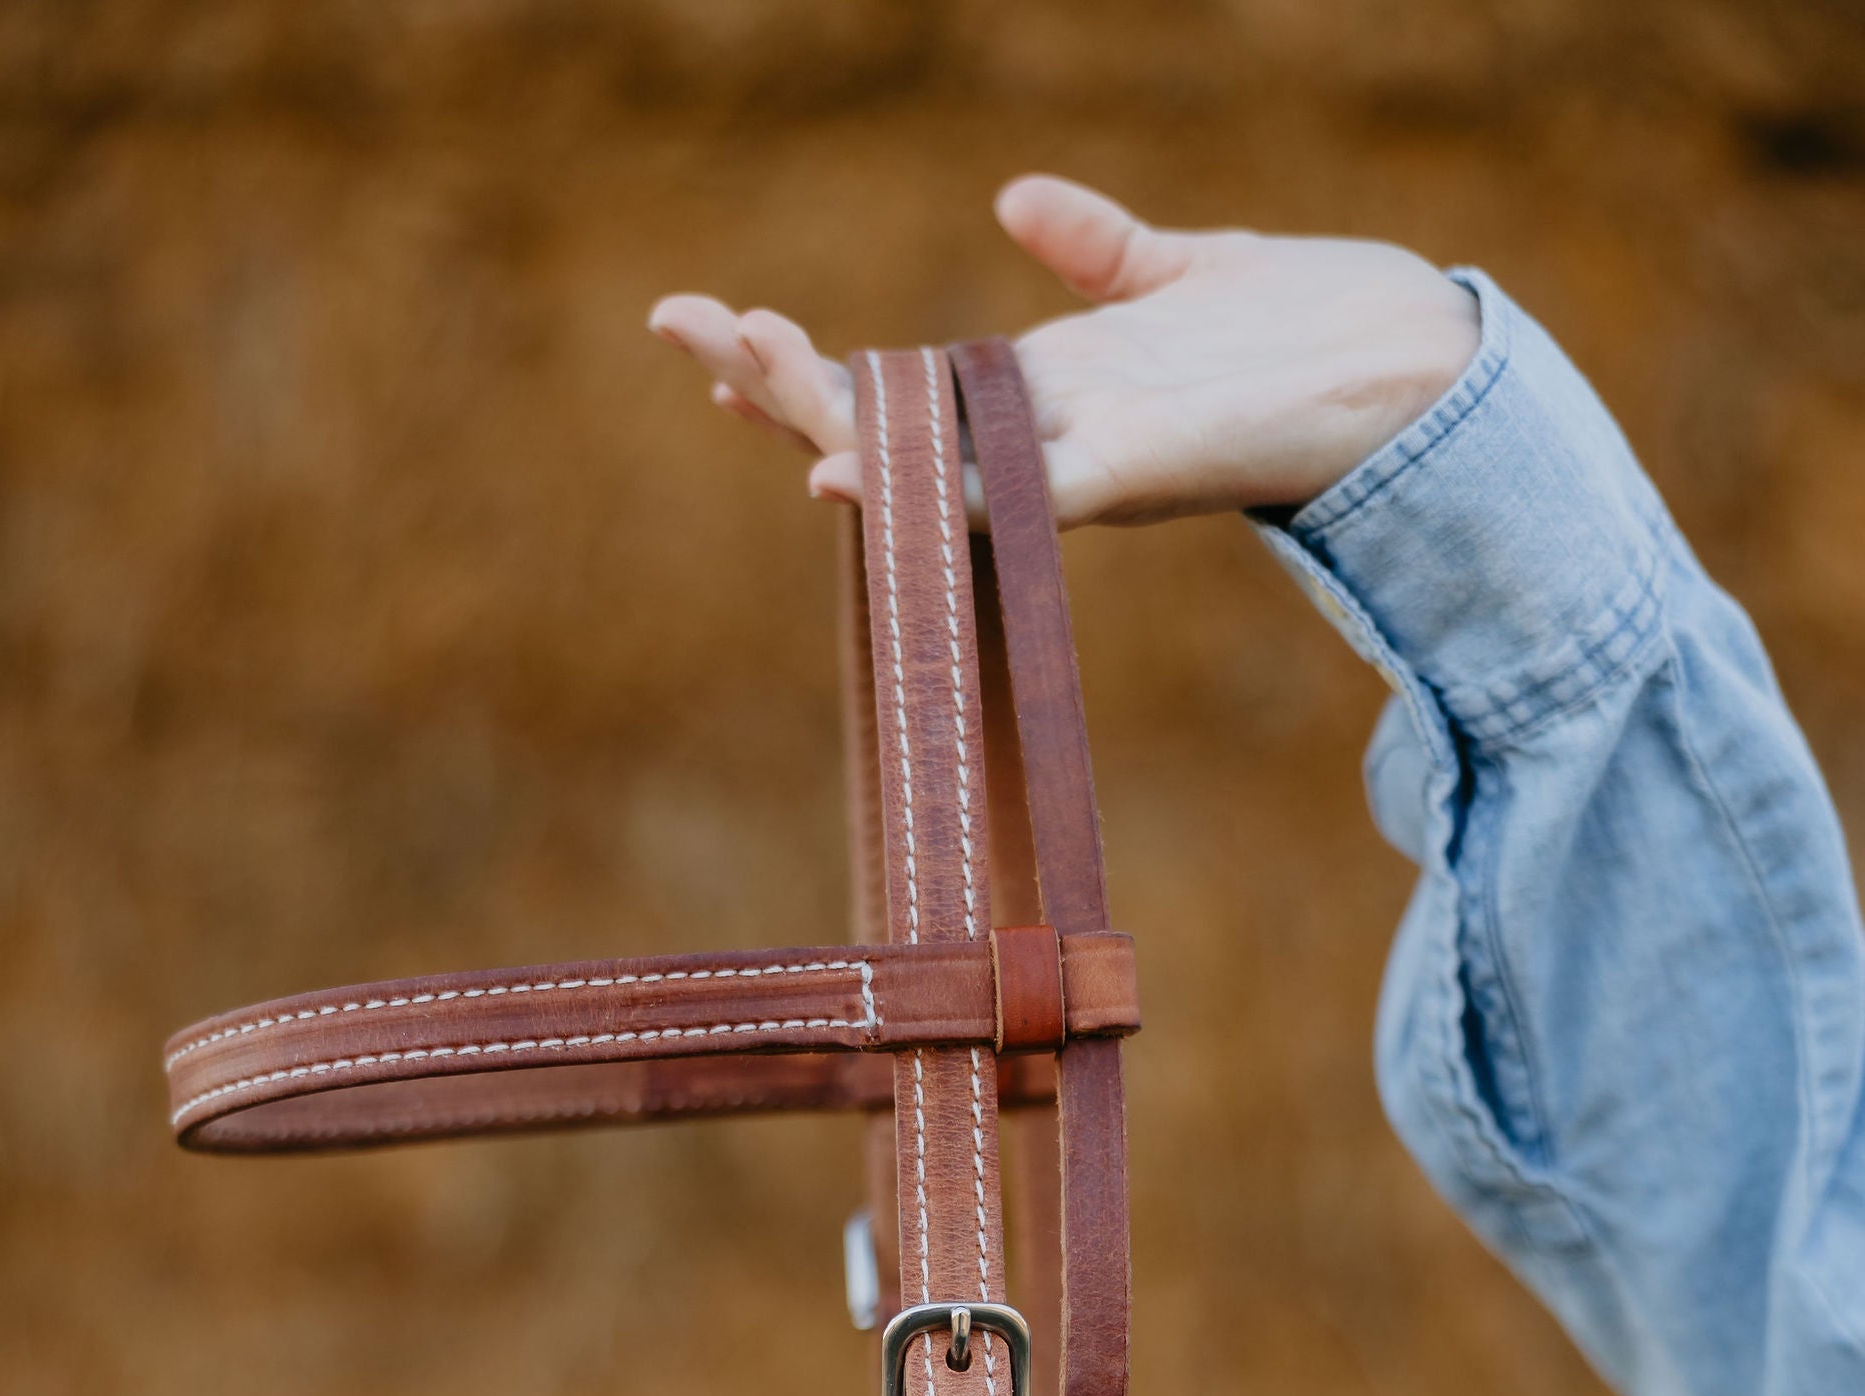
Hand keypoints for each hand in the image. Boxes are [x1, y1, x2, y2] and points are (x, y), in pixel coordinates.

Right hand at [648, 176, 1480, 526]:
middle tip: (675, 322)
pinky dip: (914, 496)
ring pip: (910, 461)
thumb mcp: (1182, 268)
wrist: (1414, 375)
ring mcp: (1070, 466)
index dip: (800, 364)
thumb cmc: (1311, 329)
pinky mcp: (1116, 481)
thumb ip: (1098, 248)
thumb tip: (1017, 200)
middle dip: (771, 376)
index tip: (711, 327)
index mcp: (1042, 391)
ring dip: (815, 418)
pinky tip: (838, 477)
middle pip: (873, 419)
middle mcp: (1038, 439)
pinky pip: (991, 500)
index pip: (890, 386)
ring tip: (734, 361)